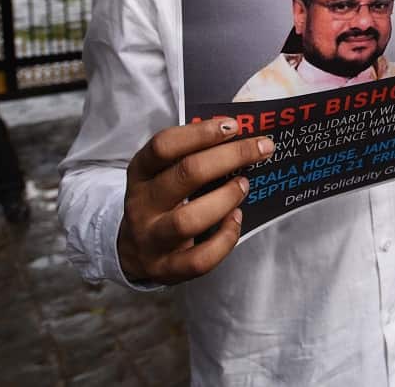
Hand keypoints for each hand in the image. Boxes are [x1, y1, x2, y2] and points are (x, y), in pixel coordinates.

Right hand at [118, 117, 275, 284]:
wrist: (133, 251)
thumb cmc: (162, 201)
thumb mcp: (163, 173)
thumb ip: (192, 155)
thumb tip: (240, 136)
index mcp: (140, 173)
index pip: (163, 146)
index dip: (200, 133)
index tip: (233, 126)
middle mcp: (142, 205)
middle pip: (185, 175)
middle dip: (230, 157)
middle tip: (261, 148)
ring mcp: (152, 239)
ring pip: (188, 220)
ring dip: (225, 198)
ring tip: (245, 185)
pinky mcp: (167, 268)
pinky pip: (200, 258)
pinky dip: (225, 237)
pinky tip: (236, 219)